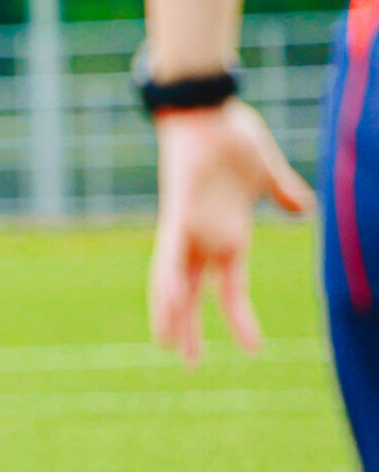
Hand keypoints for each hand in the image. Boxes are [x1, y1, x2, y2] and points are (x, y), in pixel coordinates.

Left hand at [149, 100, 312, 362]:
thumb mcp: (266, 174)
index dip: (238, 317)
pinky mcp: (177, 211)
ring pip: (173, 280)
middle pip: (192, 294)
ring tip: (167, 344)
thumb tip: (304, 208)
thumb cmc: (232, 138)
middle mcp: (201, 237)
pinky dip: (168, 277)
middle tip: (189, 364)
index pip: (230, 288)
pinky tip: (166, 301)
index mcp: (225, 235)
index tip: (252, 348)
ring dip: (171, 312)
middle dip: (189, 327)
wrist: (208, 107)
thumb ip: (282, 194)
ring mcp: (186, 226)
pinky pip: (170, 252)